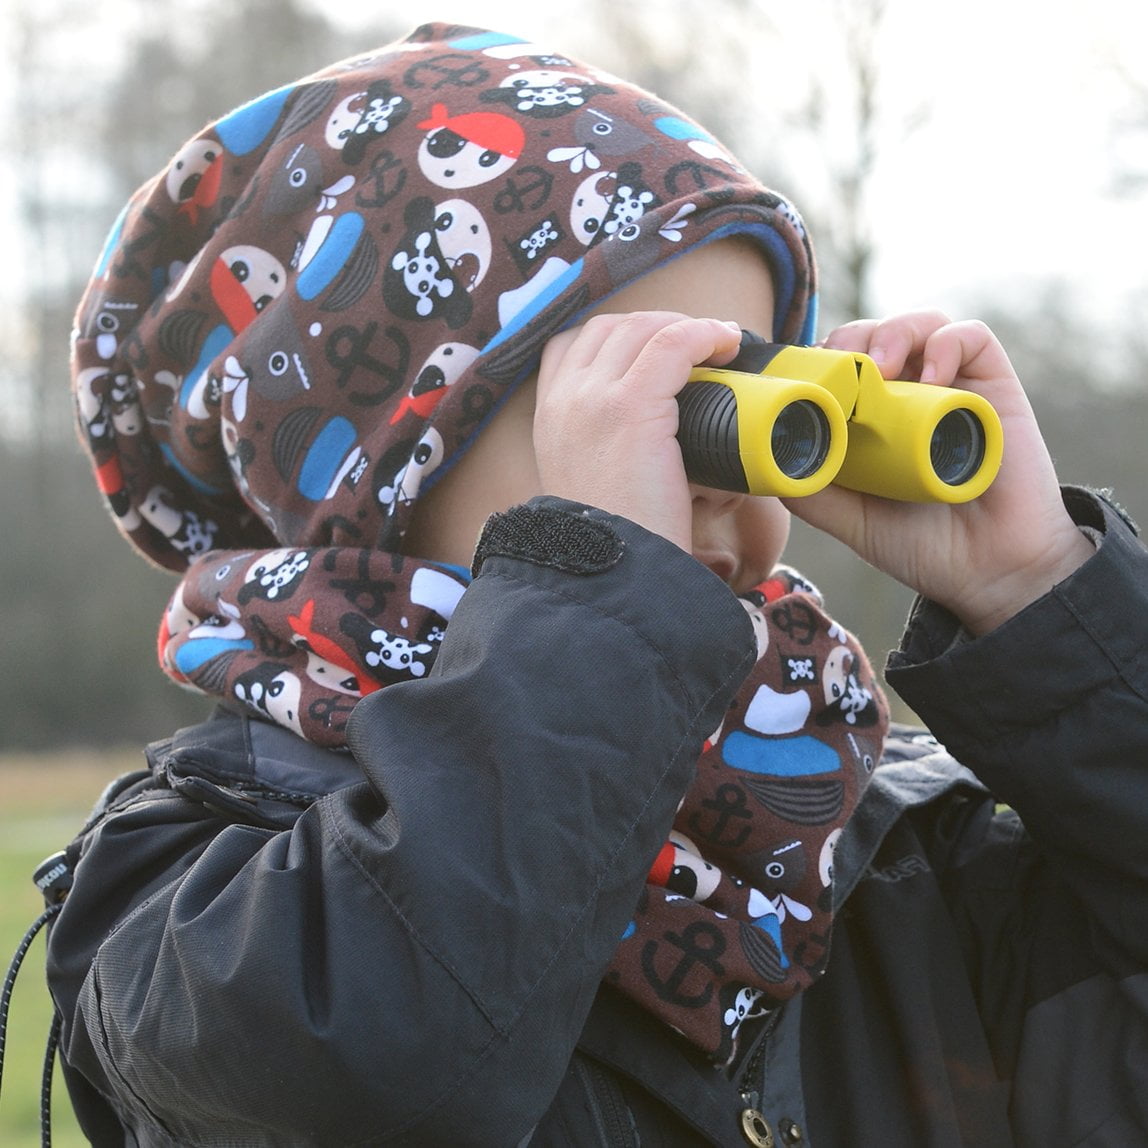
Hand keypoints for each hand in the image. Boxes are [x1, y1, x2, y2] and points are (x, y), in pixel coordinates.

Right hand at [534, 312, 742, 551]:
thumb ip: (605, 451)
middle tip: (699, 346)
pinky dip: (704, 334)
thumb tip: (658, 437)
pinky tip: (727, 343)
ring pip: (641, 328)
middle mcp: (563, 400)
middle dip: (658, 326)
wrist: (610, 574)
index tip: (660, 351)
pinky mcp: (629, 406)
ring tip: (719, 344)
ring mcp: (591, 399)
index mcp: (549, 418)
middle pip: (610, 328)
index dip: (621, 337)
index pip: (572, 345)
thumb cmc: (618, 542)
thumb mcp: (594, 486)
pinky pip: (672, 343)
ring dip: (685, 327)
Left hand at [785, 311, 1094, 634]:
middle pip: (876, 335)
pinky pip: (973, 337)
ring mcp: (954, 387)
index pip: (843, 362)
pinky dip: (946, 344)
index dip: (822, 356)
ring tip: (881, 365)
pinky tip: (930, 376)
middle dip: (851, 338)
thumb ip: (811, 491)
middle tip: (841, 365)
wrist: (987, 572)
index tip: (806, 373)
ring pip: (920, 325)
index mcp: (875, 417)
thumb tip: (767, 465)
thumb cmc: (920, 544)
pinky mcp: (996, 387)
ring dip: (893, 332)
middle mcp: (913, 394)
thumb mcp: (850, 518)